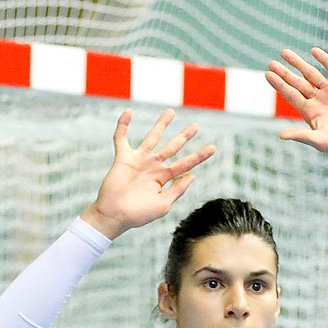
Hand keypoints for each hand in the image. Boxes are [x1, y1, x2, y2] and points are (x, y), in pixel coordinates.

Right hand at [81, 109, 215, 239]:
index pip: (185, 164)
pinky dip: (123, 125)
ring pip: (152, 137)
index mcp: (163, 178)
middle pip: (172, 147)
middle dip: (184, 136)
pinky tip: (128, 112)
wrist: (115, 215)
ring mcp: (139, 160)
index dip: (198, 156)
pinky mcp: (123, 158)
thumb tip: (192, 176)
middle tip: (196, 126)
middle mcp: (153, 167)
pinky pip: (121, 138)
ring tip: (171, 112)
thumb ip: (178, 189)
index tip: (213, 148)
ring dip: (162, 124)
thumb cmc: (139, 214)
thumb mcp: (164, 204)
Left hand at [266, 49, 327, 171]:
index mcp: (311, 112)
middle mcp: (319, 100)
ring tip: (285, 53)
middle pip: (298, 82)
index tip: (267, 74)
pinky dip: (324, 60)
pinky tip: (314, 51)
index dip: (279, 84)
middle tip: (271, 62)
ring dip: (299, 63)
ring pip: (312, 73)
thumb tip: (280, 136)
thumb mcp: (321, 141)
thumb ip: (301, 136)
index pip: (291, 95)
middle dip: (285, 72)